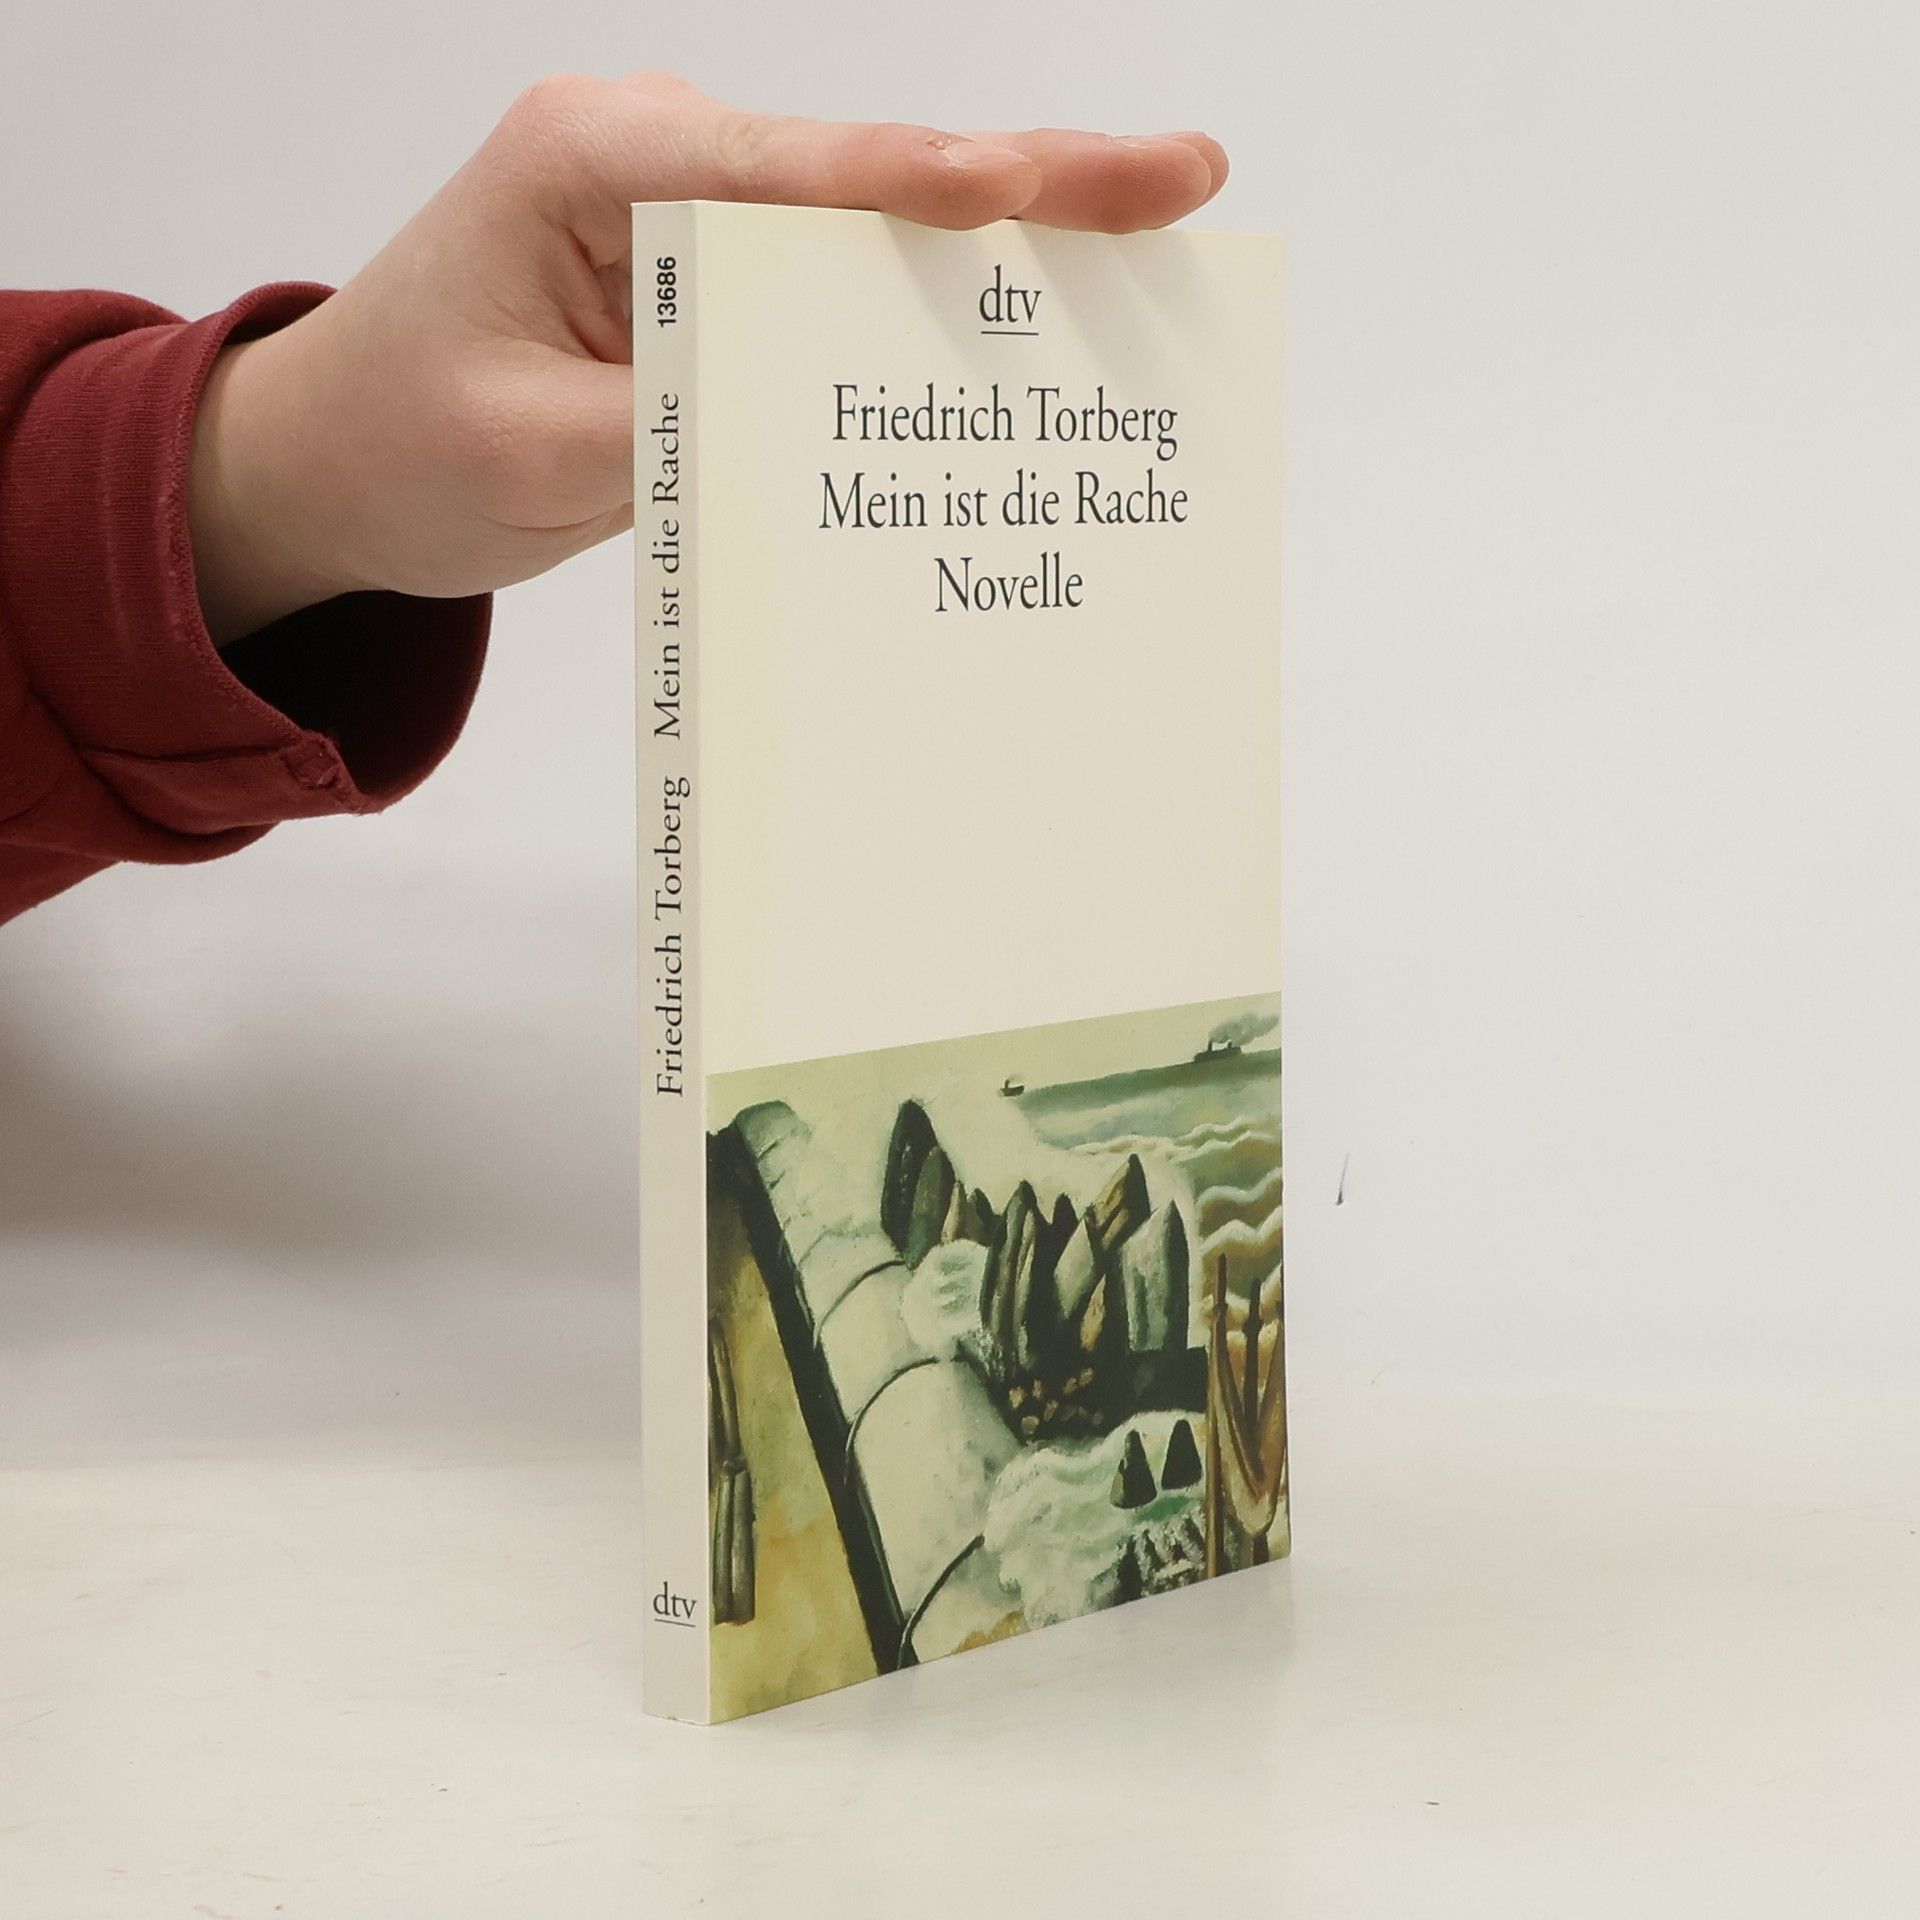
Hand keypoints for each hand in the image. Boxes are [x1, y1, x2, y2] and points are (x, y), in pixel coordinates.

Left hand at [187, 72, 1228, 645]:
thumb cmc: (400, 435)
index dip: (904, 183)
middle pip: (864, 174)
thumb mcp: (523, 451)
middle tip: (1177, 173)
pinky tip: (1043, 320)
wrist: (340, 459)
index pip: (772, 169)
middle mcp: (659, 165)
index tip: (1013, 190)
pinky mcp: (721, 288)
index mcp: (587, 163)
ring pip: (875, 227)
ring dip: (1013, 244)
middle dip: (1026, 181)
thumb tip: (817, 439)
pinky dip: (940, 310)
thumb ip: (670, 432)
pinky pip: (841, 294)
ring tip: (1152, 231)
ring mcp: (700, 223)